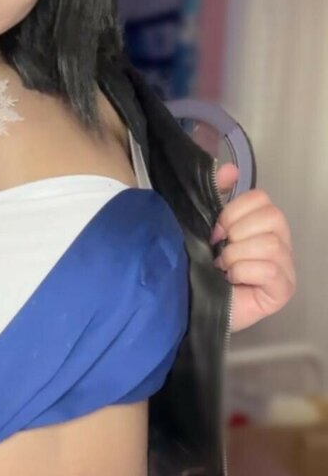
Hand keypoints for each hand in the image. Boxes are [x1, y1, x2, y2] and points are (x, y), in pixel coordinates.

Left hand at [209, 164, 295, 333]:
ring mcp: (285, 267)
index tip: (214, 231)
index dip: (233, 212)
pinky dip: (243, 272)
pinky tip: (231, 281)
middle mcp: (279, 241)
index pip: (261, 198)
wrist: (190, 306)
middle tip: (219, 252)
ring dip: (237, 256)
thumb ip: (215, 196)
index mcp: (261, 223)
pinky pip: (270, 270)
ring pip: (271, 245)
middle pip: (271, 218)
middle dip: (236, 234)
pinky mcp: (283, 290)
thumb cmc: (200, 267)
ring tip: (223, 268)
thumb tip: (230, 169)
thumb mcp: (203, 228)